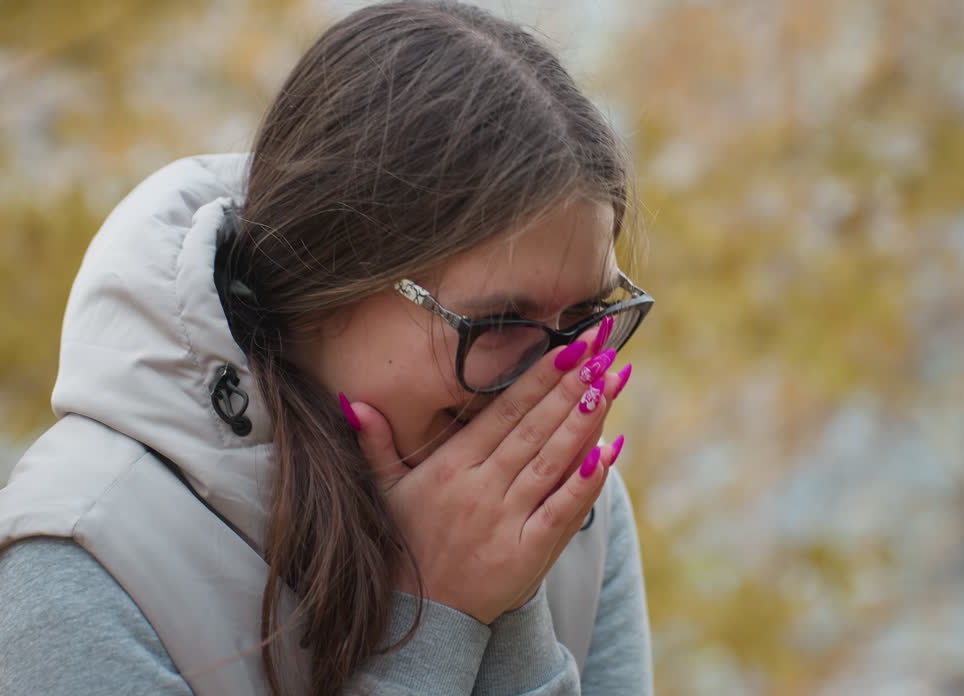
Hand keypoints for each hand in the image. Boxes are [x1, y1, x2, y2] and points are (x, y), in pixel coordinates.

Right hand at [343, 333, 628, 623]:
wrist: (419, 618)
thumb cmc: (403, 546)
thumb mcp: (383, 491)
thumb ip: (375, 443)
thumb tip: (352, 400)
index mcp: (449, 467)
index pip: (503, 412)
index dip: (538, 378)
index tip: (568, 346)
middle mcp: (479, 489)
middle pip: (533, 429)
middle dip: (571, 385)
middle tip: (602, 347)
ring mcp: (505, 521)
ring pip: (552, 461)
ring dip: (585, 421)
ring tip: (611, 382)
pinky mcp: (527, 554)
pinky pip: (562, 510)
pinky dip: (587, 481)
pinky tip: (610, 451)